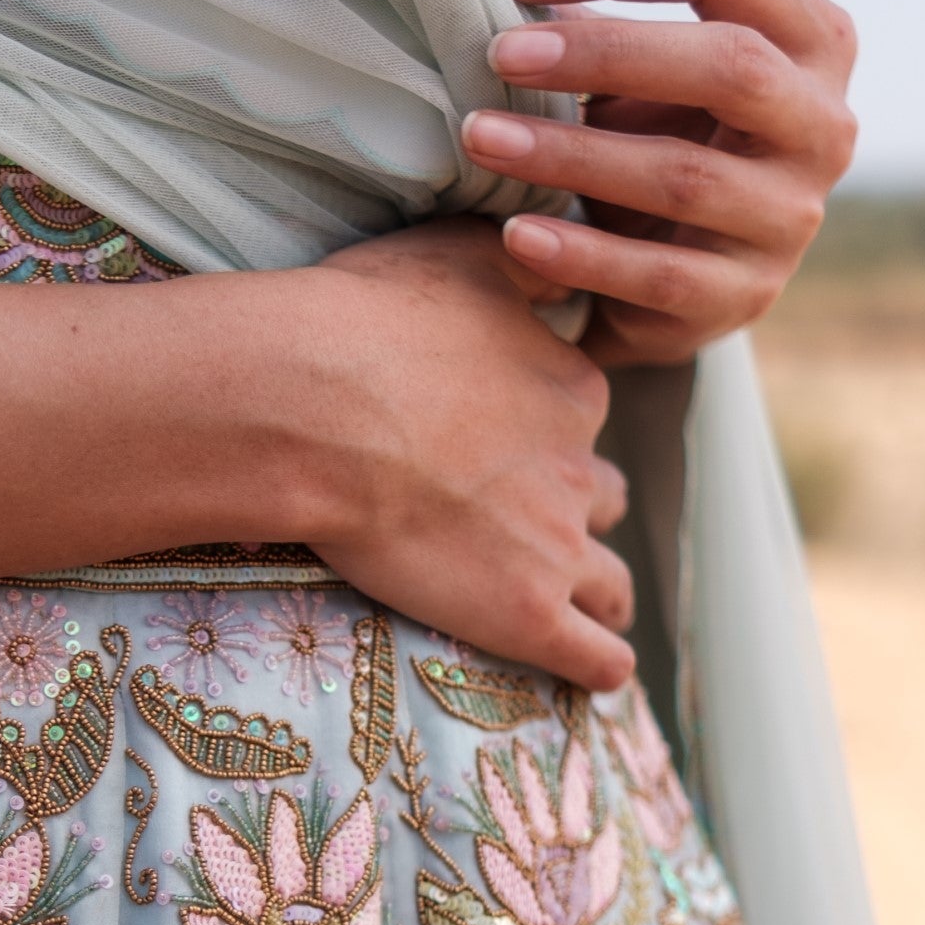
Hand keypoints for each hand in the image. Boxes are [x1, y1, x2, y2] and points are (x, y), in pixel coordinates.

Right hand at [279, 217, 633, 691]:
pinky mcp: (527, 615)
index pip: (578, 419)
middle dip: (571, 510)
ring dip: (596, 591)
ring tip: (572, 608)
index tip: (492, 443)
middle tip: (516, 524)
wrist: (314, 407)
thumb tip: (550, 250)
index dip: (540, 434)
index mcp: (570, 387)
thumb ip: (517, 258)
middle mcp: (578, 467)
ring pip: (610, 582)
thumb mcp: (458, 251)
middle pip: (599, 498)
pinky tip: (591, 674)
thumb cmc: (365, 321)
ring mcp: (556, 546)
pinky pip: (600, 658)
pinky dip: (601, 667)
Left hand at [458, 0, 857, 369]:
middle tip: (498, 54)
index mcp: (811, 38)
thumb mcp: (639, 78)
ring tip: (480, 136)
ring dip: (570, 154)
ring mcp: (792, 217)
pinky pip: (659, 275)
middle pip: (729, 64)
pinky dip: (580, 253)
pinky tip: (514, 233)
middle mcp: (823, 124)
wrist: (678, 283)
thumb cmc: (657, 144)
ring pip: (685, 177)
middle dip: (603, 52)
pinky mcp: (747, 296)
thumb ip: (595, 25)